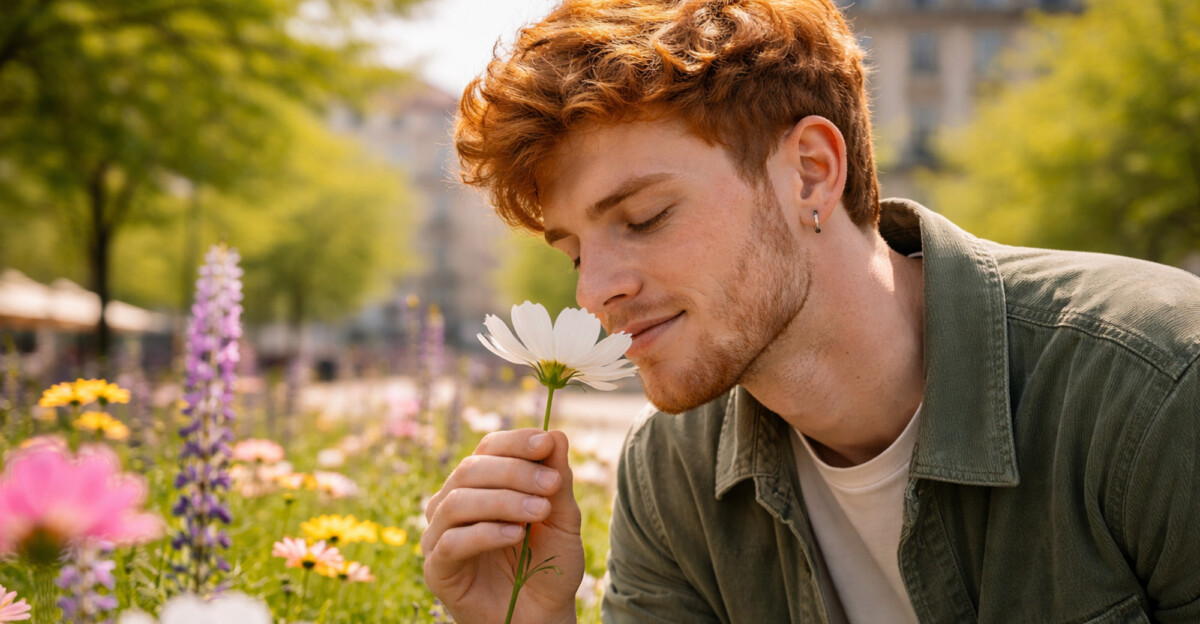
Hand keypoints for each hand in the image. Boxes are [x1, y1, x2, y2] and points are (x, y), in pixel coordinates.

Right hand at [422, 429, 583, 623]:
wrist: (543, 616)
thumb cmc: (549, 565)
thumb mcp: (562, 519)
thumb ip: (558, 480)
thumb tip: (555, 435)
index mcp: (481, 484)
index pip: (488, 449)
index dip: (516, 442)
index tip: (546, 443)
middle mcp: (453, 503)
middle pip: (471, 470)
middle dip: (515, 472)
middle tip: (551, 485)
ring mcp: (439, 535)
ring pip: (457, 501)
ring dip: (503, 501)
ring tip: (538, 511)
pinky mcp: (436, 568)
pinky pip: (451, 542)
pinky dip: (484, 533)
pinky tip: (514, 535)